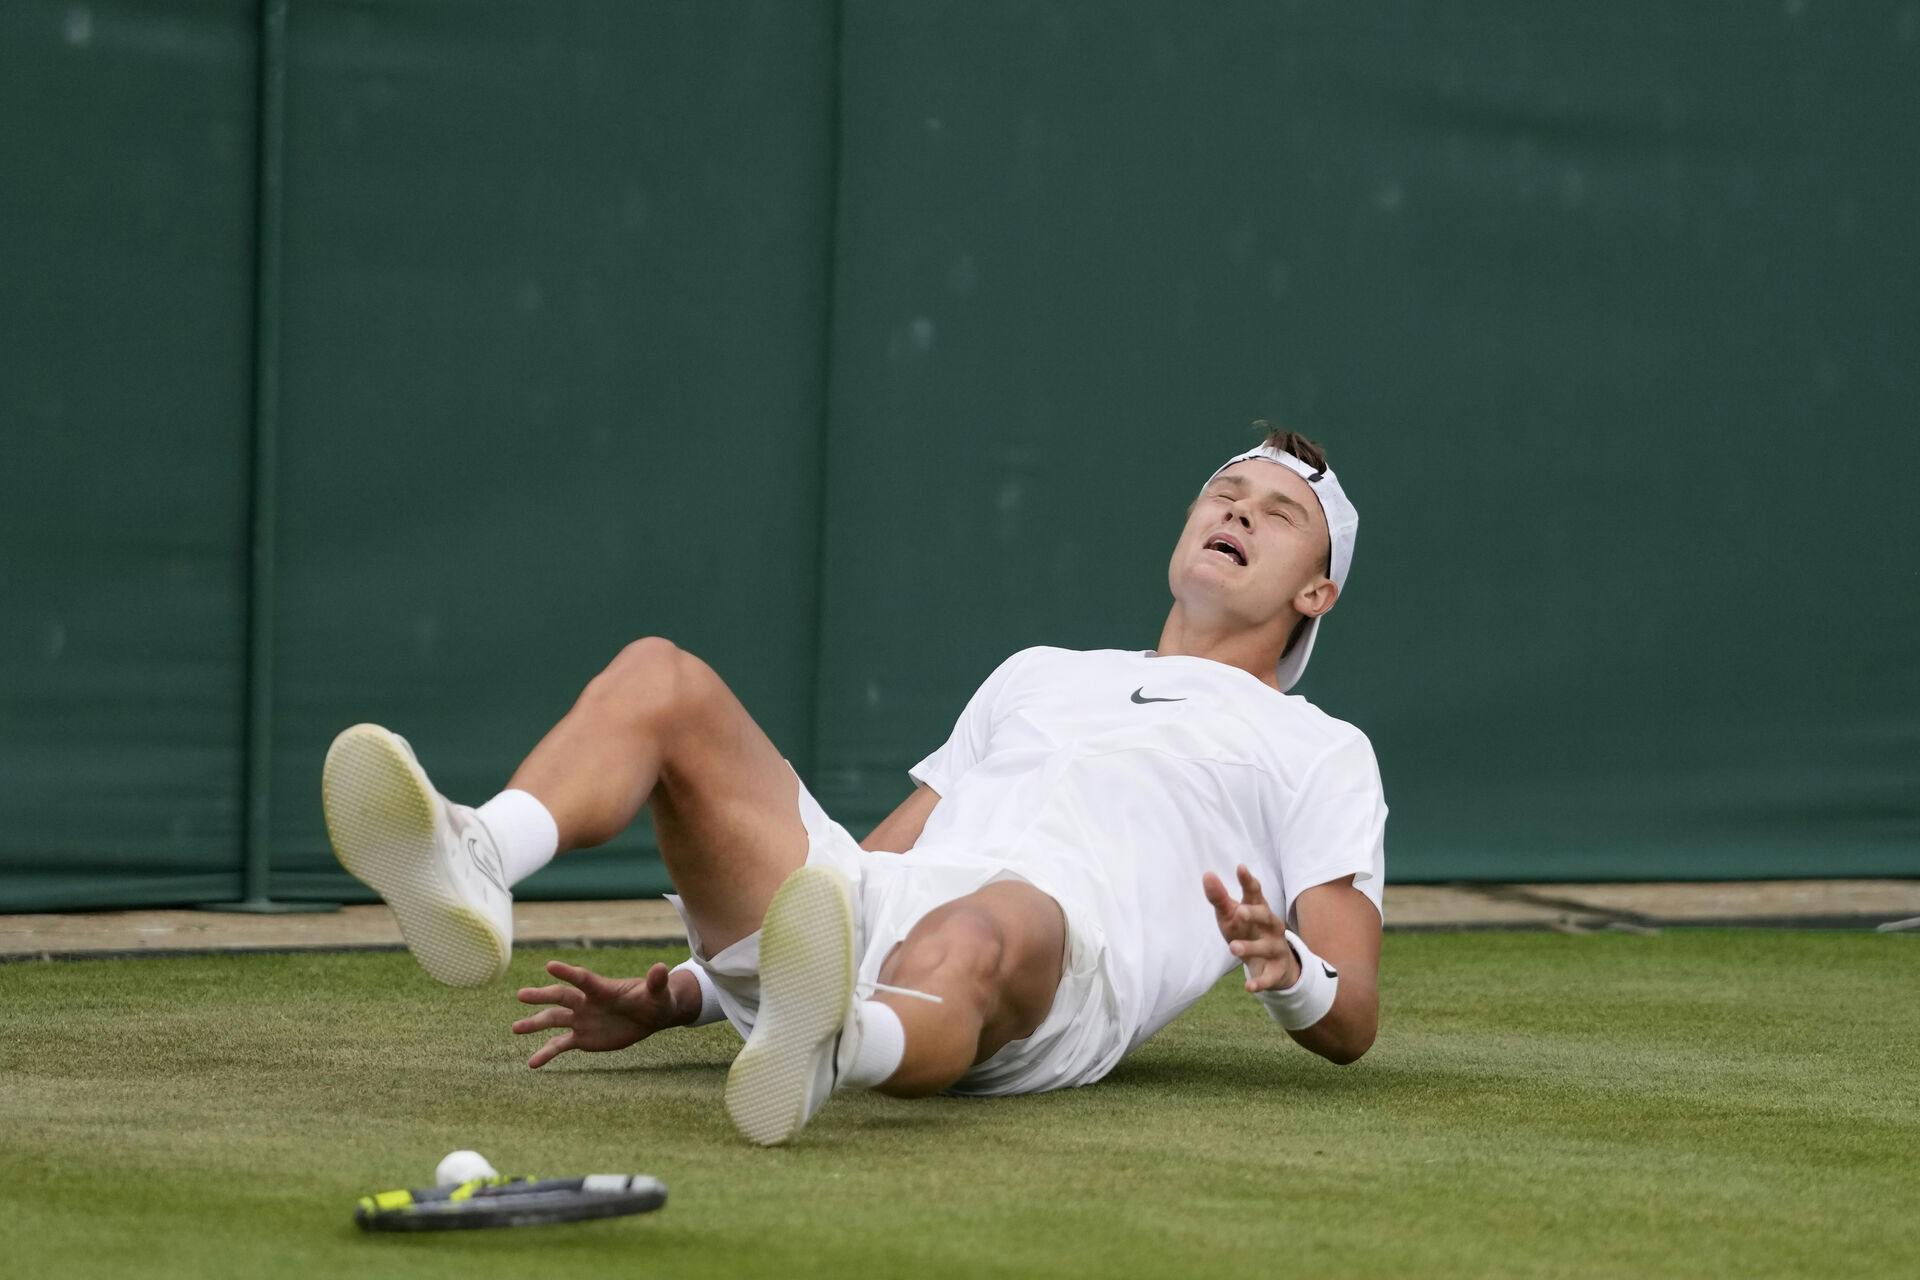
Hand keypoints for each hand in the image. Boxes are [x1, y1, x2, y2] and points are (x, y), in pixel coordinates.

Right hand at [511, 959, 695, 1068]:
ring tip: (515, 1028)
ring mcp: (582, 1019)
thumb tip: (662, 968)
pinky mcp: (582, 1037)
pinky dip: (545, 1053)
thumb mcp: (659, 993)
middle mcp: (587, 1002)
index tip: (549, 966)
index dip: (568, 973)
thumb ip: (656, 982)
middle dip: (542, 996)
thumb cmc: (656, 1000)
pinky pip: (560, 1045)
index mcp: (603, 989)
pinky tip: (531, 1064)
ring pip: (553, 1020)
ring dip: (534, 1024)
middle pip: (561, 997)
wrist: (651, 1016)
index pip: (583, 979)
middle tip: (521, 995)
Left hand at [1202, 865, 1300, 992]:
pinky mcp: (1276, 971)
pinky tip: (1248, 987)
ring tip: (1232, 948)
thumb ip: (1220, 898)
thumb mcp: (1232, 916)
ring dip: (1251, 947)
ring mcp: (1276, 948)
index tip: (1240, 868)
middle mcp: (1272, 927)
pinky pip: (1269, 977)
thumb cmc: (1248, 931)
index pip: (1255, 892)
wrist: (1274, 964)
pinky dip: (1260, 982)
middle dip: (1255, 914)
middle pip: (1267, 916)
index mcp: (1259, 909)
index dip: (1248, 881)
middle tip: (1240, 912)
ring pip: (1266, 947)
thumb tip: (1207, 874)